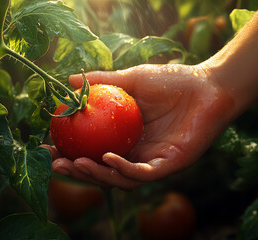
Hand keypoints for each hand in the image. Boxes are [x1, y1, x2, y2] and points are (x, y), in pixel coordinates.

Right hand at [44, 64, 234, 189]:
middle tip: (56, 163)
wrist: (207, 85)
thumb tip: (69, 80)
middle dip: (78, 170)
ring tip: (76, 163)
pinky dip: (123, 168)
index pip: (94, 150)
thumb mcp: (131, 80)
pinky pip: (143, 173)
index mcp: (126, 137)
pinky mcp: (170, 164)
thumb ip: (102, 81)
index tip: (49, 145)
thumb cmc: (172, 81)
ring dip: (96, 174)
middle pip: (102, 170)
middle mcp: (136, 153)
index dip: (71, 151)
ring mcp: (152, 161)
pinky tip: (107, 158)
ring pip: (120, 178)